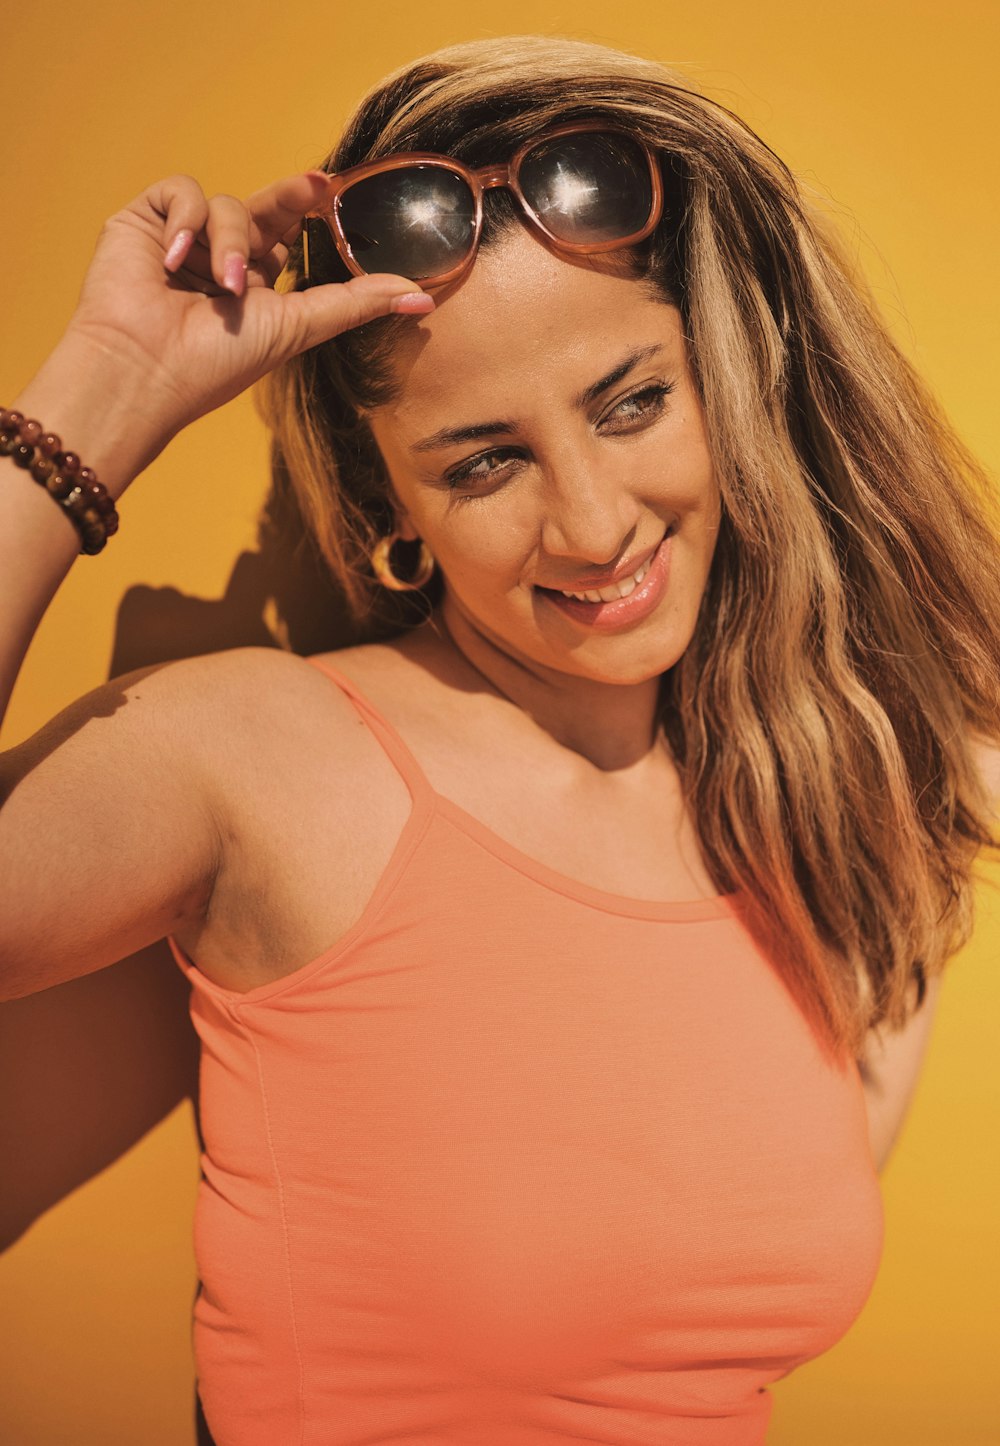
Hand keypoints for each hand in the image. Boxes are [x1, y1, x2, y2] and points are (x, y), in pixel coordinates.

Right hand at [65, 171, 433, 437]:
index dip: (309, 211)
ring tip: (221, 286)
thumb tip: (425, 299)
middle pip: (263, 208)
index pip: (287, 235)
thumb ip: (356, 305)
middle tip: (316, 185)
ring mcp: (182, 241)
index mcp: (254, 286)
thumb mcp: (297, 327)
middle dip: (291, 197)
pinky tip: (175, 259)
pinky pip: (180, 191)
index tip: (333, 190)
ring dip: (230, 242)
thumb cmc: (217, 363)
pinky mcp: (144, 223)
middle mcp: (220, 260)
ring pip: (226, 205)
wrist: (145, 370)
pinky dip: (185, 219)